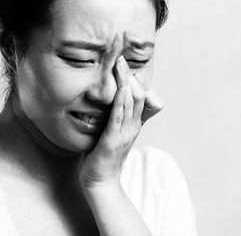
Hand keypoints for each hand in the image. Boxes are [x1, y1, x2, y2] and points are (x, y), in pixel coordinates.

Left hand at [79, 55, 163, 188]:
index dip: (136, 79)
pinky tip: (121, 89)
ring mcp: (125, 133)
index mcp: (133, 123)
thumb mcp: (111, 132)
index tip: (126, 63)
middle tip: (121, 58)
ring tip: (120, 66)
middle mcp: (133, 126)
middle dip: (129, 75)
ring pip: (131, 102)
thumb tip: (109, 100)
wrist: (100, 181)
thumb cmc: (103, 156)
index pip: (140, 96)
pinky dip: (121, 102)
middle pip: (137, 95)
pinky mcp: (113, 140)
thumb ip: (113, 116)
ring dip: (126, 83)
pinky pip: (119, 117)